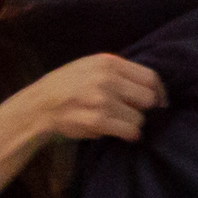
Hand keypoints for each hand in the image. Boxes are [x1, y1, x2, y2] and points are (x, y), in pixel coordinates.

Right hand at [0, 51, 161, 197]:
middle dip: (143, 109)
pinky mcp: (98, 120)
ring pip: (140, 118)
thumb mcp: (89, 67)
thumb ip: (117, 71)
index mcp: (108, 62)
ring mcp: (102, 99)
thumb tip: (150, 85)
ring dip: (133, 124)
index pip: (150, 77)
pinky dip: (128, 135)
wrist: (38, 106)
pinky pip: (130, 131)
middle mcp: (107, 78)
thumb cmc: (66, 87)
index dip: (159, 93)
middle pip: (149, 98)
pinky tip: (117, 132)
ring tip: (117, 121)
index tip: (159, 102)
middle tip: (132, 113)